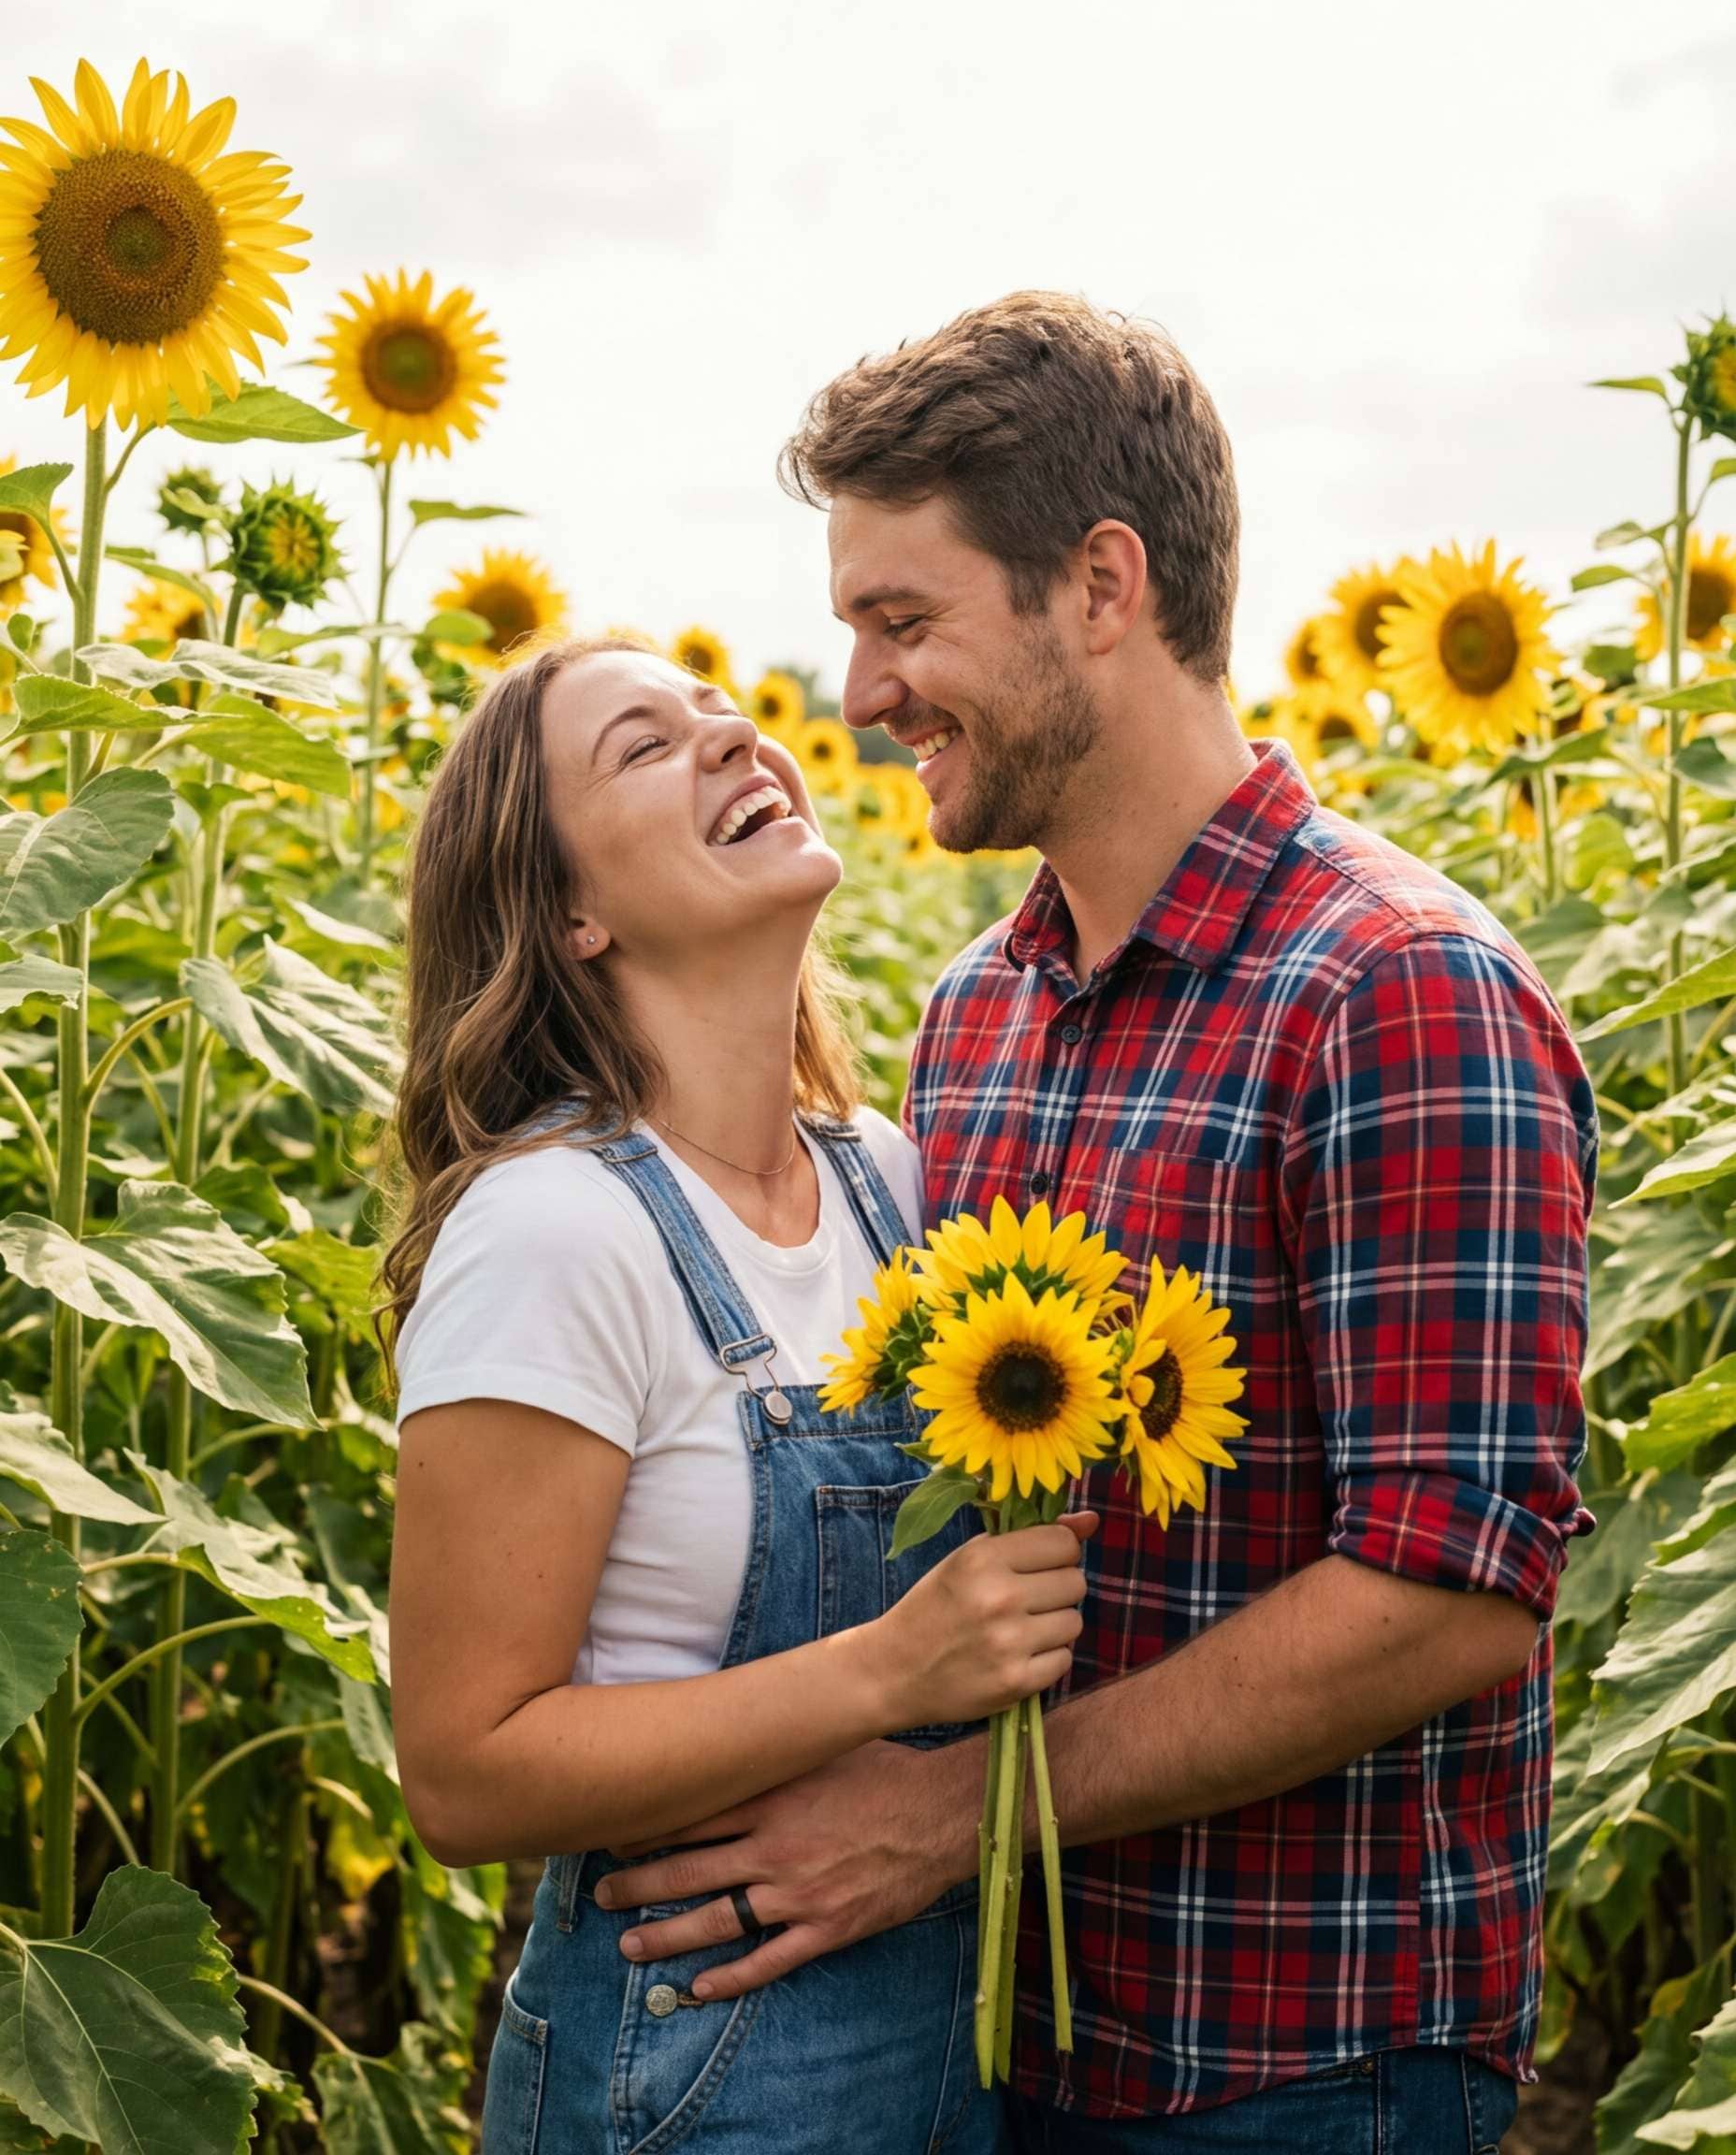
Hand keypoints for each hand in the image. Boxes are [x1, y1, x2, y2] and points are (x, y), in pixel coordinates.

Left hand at [595, 1736, 981, 1998]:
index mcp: (773, 1796)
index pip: (692, 1815)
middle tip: (601, 1897)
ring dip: (668, 1936)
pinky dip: (731, 1977)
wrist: (943, 1813)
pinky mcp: (827, 1927)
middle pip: (690, 1870)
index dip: (647, 1829)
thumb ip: (776, 1749)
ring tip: (629, 1946)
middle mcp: (775, 1846)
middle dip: (639, 1885)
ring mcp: (799, 1892)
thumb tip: (734, 1730)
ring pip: (717, 1919)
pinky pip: (769, 1959)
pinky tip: (700, 1988)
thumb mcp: (823, 1745)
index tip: (612, 1837)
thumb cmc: (885, 1770)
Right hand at [872, 1510, 1097, 1732]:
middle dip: (1057, 1588)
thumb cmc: (935, 1606)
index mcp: (982, 1557)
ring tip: (1020, 1628)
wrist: (893, 1670)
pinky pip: (1065, 1659)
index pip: (1063, 1542)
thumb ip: (1029, 1536)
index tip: (1037, 1564)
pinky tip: (1018, 1655)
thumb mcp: (969, 1559)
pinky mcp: (1015, 1682)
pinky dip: (1047, 1658)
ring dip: (1054, 1624)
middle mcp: (999, 1597)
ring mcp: (1009, 1642)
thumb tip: (1092, 1519)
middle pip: (1075, 1581)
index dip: (1057, 1552)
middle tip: (1026, 1599)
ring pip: (1074, 1621)